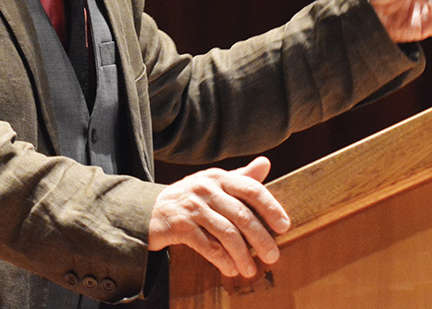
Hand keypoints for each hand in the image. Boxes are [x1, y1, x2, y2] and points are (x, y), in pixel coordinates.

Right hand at [147, 156, 289, 278]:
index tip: (284, 226)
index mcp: (218, 177)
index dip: (271, 207)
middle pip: (242, 215)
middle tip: (273, 257)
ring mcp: (192, 207)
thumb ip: (240, 177)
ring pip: (226, 233)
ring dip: (242, 255)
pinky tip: (231, 269)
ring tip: (251, 270)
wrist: (147, 211)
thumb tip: (266, 162)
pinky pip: (207, 246)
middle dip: (261, 238)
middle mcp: (206, 188)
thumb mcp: (213, 183)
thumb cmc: (189, 199)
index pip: (251, 189)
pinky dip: (222, 260)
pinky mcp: (179, 226)